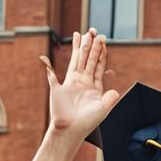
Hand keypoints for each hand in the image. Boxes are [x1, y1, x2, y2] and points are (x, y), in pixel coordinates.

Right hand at [39, 29, 119, 144]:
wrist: (71, 130)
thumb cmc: (87, 123)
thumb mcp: (102, 110)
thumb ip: (110, 100)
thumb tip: (115, 91)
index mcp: (94, 86)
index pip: (99, 65)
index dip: (101, 52)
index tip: (103, 39)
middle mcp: (83, 82)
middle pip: (88, 59)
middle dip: (91, 45)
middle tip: (93, 30)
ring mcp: (71, 84)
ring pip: (75, 61)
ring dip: (78, 48)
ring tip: (80, 34)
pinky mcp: (58, 88)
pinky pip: (52, 75)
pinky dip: (48, 67)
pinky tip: (45, 59)